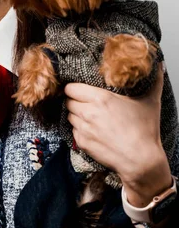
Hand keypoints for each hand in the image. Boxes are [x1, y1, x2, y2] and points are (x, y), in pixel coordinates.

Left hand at [64, 62, 171, 205]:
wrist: (141, 160)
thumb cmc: (145, 131)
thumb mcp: (150, 102)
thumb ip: (153, 82)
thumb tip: (159, 66)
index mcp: (100, 98)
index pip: (71, 88)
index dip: (73, 87)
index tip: (79, 89)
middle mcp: (88, 112)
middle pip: (68, 101)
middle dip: (75, 100)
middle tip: (85, 102)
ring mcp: (83, 129)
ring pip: (69, 116)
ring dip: (76, 115)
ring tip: (90, 116)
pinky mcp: (82, 143)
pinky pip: (73, 131)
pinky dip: (79, 129)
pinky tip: (92, 130)